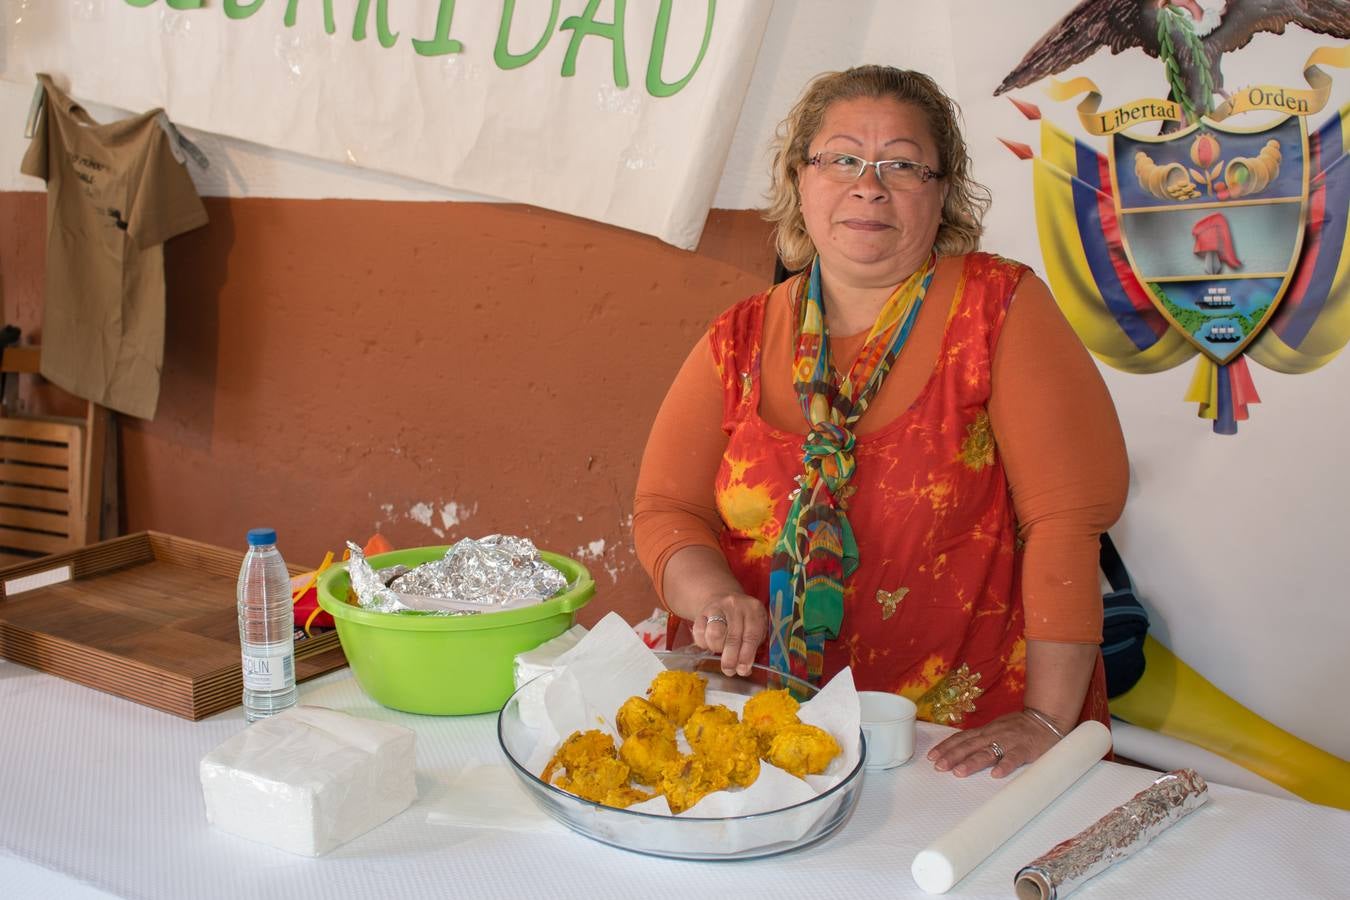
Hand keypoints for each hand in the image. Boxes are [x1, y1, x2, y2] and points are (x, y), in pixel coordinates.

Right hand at [690, 593, 767, 676]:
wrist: (723, 599)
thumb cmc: (743, 620)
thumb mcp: (755, 628)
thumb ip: (752, 648)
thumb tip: (743, 670)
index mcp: (754, 610)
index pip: (751, 635)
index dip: (747, 655)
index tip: (743, 670)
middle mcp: (736, 606)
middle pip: (732, 636)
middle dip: (730, 658)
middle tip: (729, 670)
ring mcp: (718, 607)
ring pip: (714, 633)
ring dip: (716, 648)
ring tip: (719, 650)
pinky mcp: (702, 612)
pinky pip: (699, 632)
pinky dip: (704, 643)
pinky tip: (709, 644)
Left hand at [926, 710, 1066, 777]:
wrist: (1046, 718)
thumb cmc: (1018, 727)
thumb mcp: (995, 729)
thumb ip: (980, 738)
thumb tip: (959, 748)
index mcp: (986, 731)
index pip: (961, 738)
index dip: (946, 747)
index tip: (931, 757)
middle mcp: (993, 734)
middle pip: (969, 745)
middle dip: (952, 756)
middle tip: (939, 767)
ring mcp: (1009, 741)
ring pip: (988, 752)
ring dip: (972, 762)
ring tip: (959, 772)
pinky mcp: (1025, 749)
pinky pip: (1014, 758)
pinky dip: (1005, 766)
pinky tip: (996, 775)